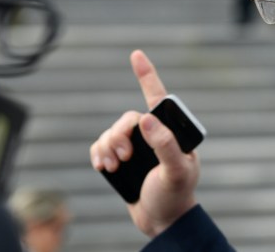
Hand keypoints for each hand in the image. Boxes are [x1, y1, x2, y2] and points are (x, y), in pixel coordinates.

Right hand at [89, 50, 199, 236]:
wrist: (161, 219)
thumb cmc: (175, 194)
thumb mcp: (176, 171)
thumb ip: (166, 145)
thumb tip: (146, 118)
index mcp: (172, 132)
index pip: (158, 98)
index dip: (146, 75)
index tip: (136, 54)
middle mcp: (154, 134)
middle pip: (127, 119)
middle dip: (120, 134)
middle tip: (124, 156)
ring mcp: (136, 146)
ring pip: (112, 132)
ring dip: (108, 146)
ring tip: (114, 166)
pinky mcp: (120, 158)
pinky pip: (101, 145)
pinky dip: (98, 153)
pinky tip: (103, 166)